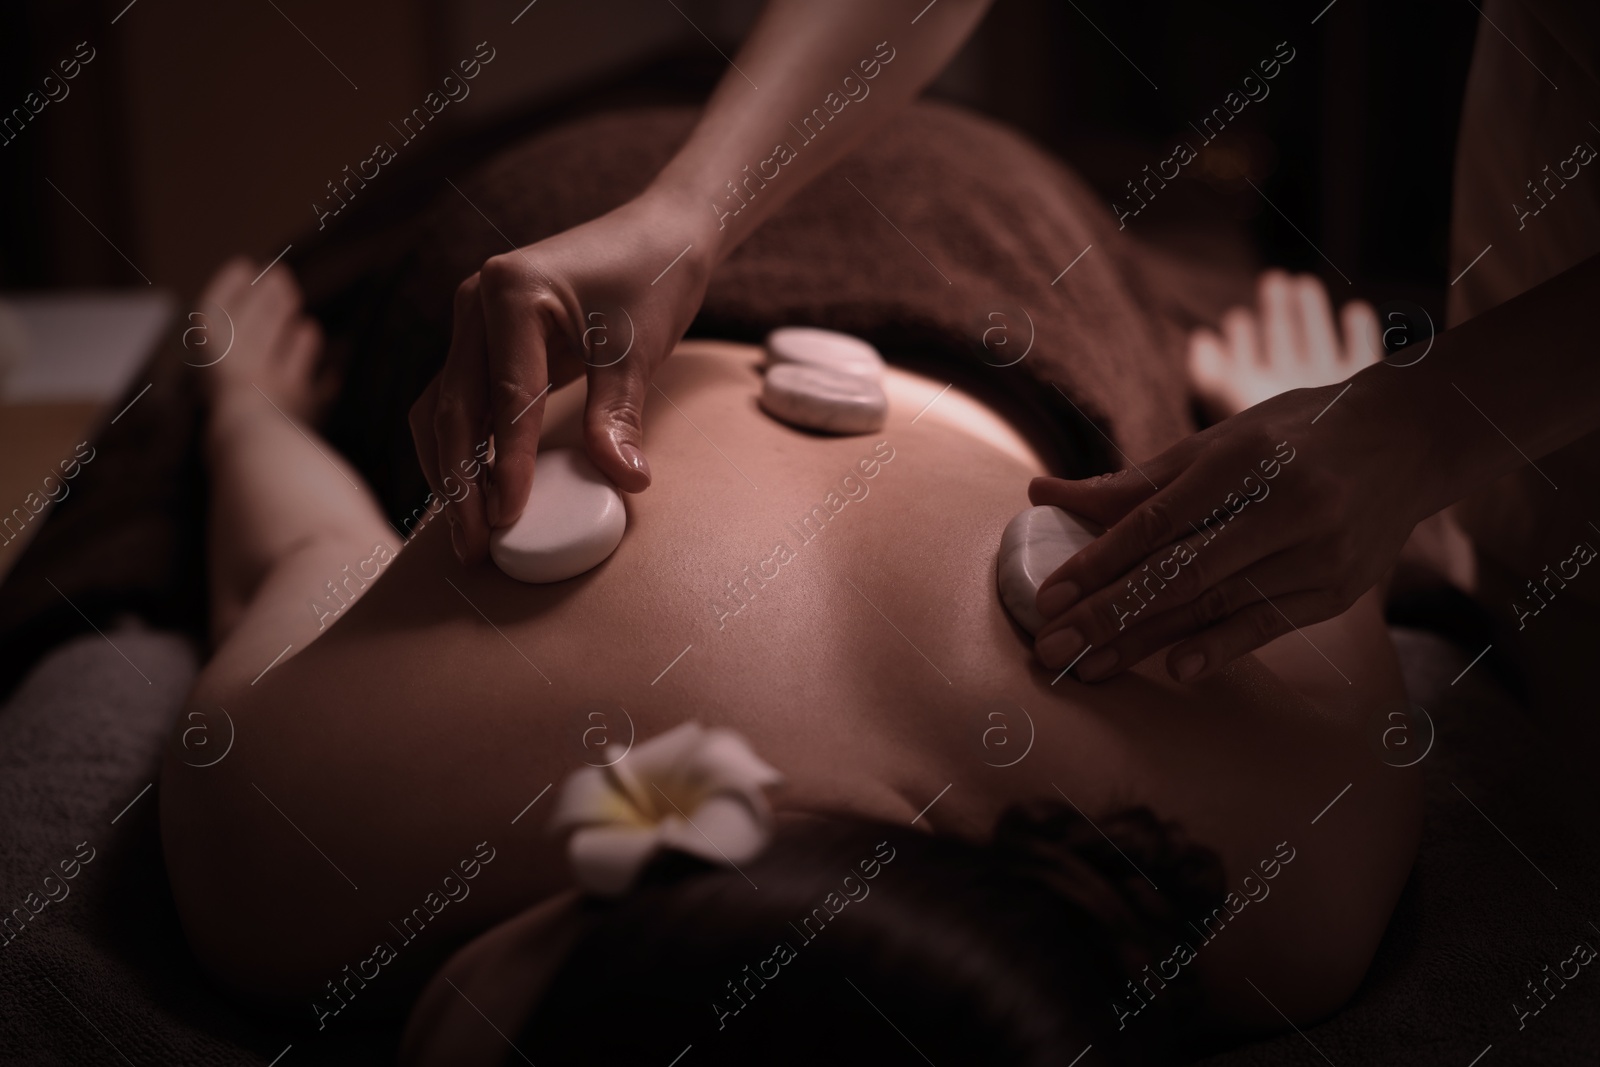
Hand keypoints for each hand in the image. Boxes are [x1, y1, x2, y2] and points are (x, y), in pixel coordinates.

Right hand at [410, 191, 713, 562]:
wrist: (659, 236)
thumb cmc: (652, 278)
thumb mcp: (638, 347)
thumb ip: (620, 413)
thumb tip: (625, 479)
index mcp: (510, 292)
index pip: (505, 396)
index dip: (506, 463)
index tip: (508, 518)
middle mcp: (476, 302)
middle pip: (453, 408)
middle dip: (461, 483)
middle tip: (474, 546)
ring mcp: (472, 321)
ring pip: (442, 409)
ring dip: (449, 472)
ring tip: (466, 532)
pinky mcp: (482, 341)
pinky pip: (458, 402)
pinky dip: (460, 449)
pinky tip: (470, 495)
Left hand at [1028, 381, 1432, 682]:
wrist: (1409, 442)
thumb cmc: (1293, 435)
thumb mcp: (1217, 442)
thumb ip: (1135, 481)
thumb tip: (1044, 493)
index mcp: (1246, 458)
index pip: (1158, 521)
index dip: (1099, 561)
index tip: (1050, 594)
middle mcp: (1286, 506)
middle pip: (1180, 571)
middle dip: (1108, 614)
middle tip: (1051, 645)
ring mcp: (1319, 552)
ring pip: (1217, 604)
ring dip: (1146, 641)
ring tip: (1089, 667)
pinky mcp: (1338, 590)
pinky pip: (1268, 625)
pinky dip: (1220, 647)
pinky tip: (1176, 669)